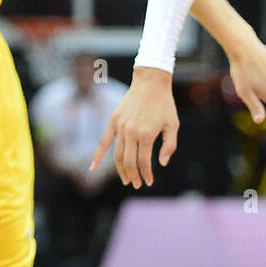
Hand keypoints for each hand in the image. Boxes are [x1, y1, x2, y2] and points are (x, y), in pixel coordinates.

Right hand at [89, 68, 178, 188]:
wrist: (150, 82)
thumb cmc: (165, 104)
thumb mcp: (173, 125)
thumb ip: (169, 146)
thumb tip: (161, 164)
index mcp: (146, 135)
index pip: (143, 162)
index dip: (146, 174)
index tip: (148, 182)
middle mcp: (131, 132)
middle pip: (128, 162)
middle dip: (133, 176)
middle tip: (136, 184)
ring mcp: (120, 127)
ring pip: (116, 155)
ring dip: (120, 170)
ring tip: (126, 179)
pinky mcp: (113, 121)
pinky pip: (103, 141)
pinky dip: (97, 155)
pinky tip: (92, 167)